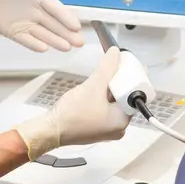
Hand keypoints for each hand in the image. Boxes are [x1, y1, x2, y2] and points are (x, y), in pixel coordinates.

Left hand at [0, 0, 84, 51]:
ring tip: (67, 47)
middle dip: (67, 33)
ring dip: (55, 40)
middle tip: (79, 42)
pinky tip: (44, 48)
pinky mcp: (14, 32)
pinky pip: (26, 39)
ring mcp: (26, 23)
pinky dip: (34, 44)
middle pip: (54, 24)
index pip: (55, 8)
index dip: (66, 17)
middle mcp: (35, 11)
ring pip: (43, 34)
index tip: (76, 25)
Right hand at [13, 46, 131, 159]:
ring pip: (114, 102)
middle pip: (125, 97)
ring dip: (109, 88)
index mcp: (122, 121)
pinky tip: (95, 90)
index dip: (131, 77)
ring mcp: (107, 128)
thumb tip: (116, 53)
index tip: (126, 64)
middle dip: (118, 81)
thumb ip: (107, 68)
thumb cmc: (71, 115)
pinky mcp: (97, 127)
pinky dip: (102, 97)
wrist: (50, 130)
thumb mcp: (92, 87)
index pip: (134, 94)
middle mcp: (118, 127)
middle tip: (112, 68)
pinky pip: (106, 108)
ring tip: (101, 78)